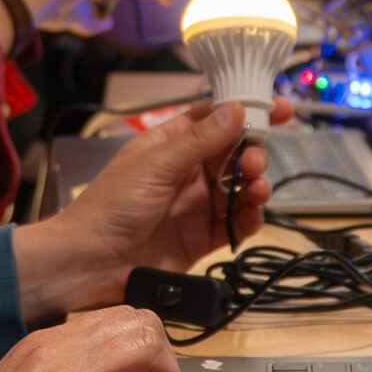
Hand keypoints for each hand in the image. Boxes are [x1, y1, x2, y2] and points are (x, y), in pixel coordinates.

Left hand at [12, 99, 281, 323]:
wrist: (91, 263)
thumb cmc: (114, 204)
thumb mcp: (156, 165)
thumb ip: (199, 141)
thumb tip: (236, 108)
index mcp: (170, 144)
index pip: (213, 119)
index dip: (245, 110)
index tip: (280, 108)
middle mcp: (186, 171)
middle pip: (233, 154)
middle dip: (252, 153)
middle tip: (254, 161)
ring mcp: (196, 205)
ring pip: (239, 188)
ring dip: (255, 185)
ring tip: (256, 189)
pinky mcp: (201, 238)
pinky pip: (235, 224)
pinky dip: (248, 218)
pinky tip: (250, 215)